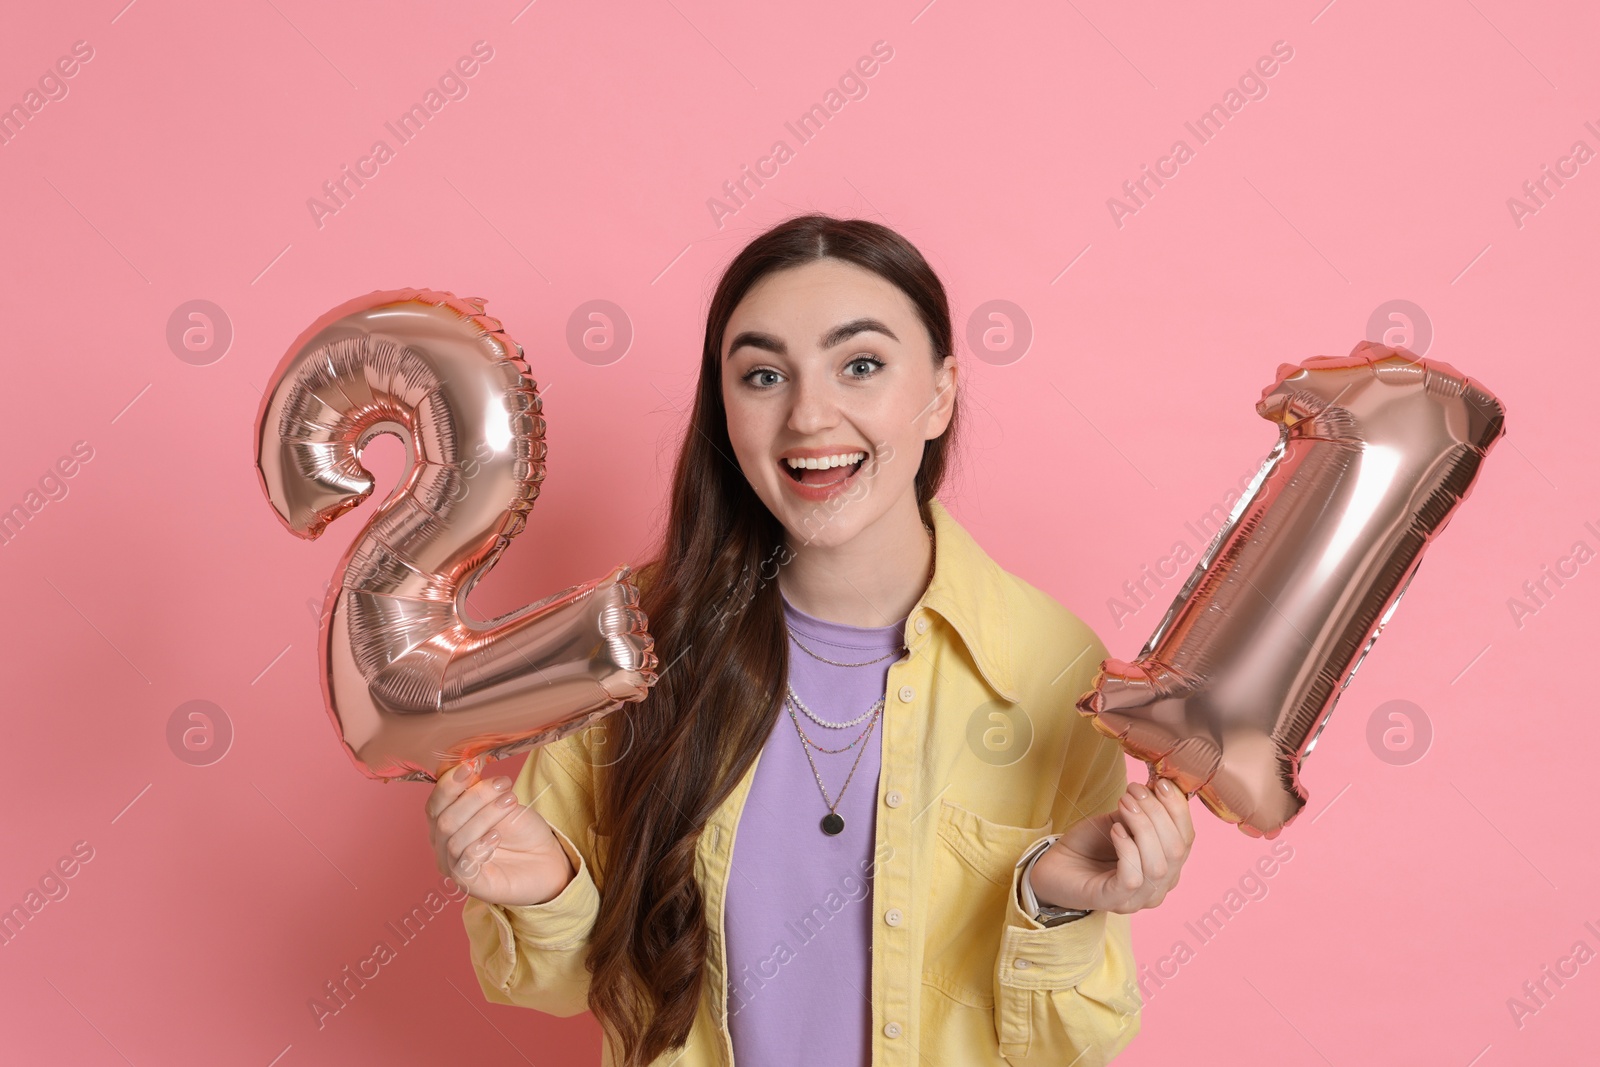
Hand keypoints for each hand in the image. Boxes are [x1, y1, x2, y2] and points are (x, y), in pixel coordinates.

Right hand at [424, 756, 576, 907]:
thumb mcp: (501, 803)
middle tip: (503, 784)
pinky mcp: (469, 885)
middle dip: (474, 797)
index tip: (470, 766)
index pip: (435, 803)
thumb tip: (467, 765)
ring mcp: (454, 866)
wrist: (545, 861)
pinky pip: (463, 864)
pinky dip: (478, 846)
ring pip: (455, 838)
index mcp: (446, 823)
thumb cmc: (520, 831)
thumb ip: (479, 791)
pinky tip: (496, 836)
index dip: (449, 784)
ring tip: (510, 802)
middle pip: (444, 819)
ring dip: (484, 816)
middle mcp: (443, 846)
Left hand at [1029, 777, 1194, 914]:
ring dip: (1142, 826)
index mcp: (1167, 867)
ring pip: (1158, 865)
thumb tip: (1161, 786)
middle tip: (1135, 791)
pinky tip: (1116, 830)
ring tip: (1124, 804)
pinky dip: (1127, 848)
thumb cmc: (1090, 845)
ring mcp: (1138, 898)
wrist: (1054, 865)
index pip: (1187, 839)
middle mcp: (1159, 887)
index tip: (1160, 783)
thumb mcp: (1121, 820)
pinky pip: (1133, 878)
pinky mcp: (1114, 901)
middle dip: (1158, 814)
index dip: (1178, 809)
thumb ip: (1143, 811)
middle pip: (1177, 851)